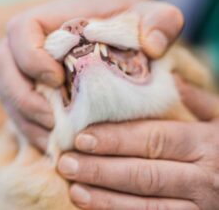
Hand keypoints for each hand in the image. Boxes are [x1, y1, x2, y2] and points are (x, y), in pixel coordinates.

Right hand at [0, 0, 183, 149]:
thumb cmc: (127, 23)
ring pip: (7, 94)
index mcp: (49, 17)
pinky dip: (32, 130)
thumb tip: (154, 46)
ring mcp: (24, 69)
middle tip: (54, 119)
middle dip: (23, 97)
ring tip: (55, 140)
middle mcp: (27, 43)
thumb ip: (161, 20)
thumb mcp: (151, 16)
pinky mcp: (28, 90)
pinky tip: (55, 144)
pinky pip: (17, 111)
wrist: (112, 34)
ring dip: (26, 120)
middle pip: (3, 66)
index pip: (20, 29)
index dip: (29, 56)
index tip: (57, 78)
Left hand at [58, 80, 218, 209]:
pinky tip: (95, 207)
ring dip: (105, 199)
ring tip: (74, 188)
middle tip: (66, 163)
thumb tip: (162, 75)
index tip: (81, 137)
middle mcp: (204, 179)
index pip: (154, 139)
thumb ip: (194, 98)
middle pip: (144, 174)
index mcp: (207, 144)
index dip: (116, 139)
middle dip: (101, 171)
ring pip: (146, 206)